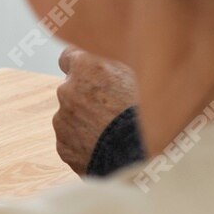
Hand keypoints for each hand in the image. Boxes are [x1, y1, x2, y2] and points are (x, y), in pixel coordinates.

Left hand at [53, 45, 138, 173]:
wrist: (144, 157)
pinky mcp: (63, 147)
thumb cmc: (150, 112)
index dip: (82, 66)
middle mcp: (67, 91)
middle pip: (72, 88)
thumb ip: (116, 64)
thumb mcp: (140, 74)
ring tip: (114, 133)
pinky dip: (85, 143)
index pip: (69, 56)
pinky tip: (107, 148)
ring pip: (72, 117)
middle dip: (87, 96)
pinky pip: (72, 141)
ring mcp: (62, 121)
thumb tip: (111, 57)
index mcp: (85, 67)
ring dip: (86, 121)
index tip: (91, 73)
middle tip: (114, 108)